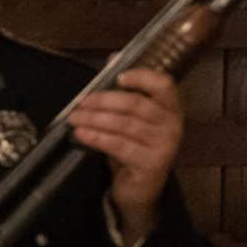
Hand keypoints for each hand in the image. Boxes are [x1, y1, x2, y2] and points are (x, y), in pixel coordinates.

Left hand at [67, 68, 184, 246]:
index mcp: (171, 107)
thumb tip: (112, 58)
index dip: (141, 77)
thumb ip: (124, 90)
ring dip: (94, 119)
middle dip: (103, 100)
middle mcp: (173, 124)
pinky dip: (96, 137)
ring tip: (74, 118)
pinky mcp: (151, 163)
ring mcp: (164, 145)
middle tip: (80, 102)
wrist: (140, 188)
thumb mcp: (131, 119)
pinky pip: (118, 145)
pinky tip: (80, 134)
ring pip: (124, 124)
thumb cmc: (134, 147)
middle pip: (135, 104)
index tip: (117, 76)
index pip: (164, 84)